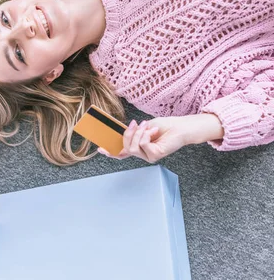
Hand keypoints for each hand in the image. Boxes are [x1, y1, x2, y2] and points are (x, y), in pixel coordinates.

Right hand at [98, 113, 223, 162]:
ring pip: (132, 147)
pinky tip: (155, 132)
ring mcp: (148, 156)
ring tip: (148, 126)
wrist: (179, 128)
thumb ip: (133, 133)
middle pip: (124, 148)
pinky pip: (142, 145)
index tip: (100, 149)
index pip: (121, 153)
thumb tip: (124, 133)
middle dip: (128, 134)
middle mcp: (142, 154)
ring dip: (139, 133)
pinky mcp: (154, 156)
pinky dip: (147, 135)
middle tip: (135, 123)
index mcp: (138, 147)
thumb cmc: (164, 127)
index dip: (110, 152)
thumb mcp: (143, 127)